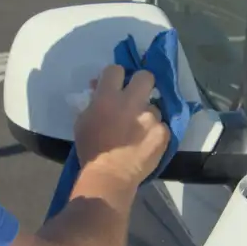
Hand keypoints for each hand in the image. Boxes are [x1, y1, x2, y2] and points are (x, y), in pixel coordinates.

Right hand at [73, 64, 169, 188]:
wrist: (109, 176)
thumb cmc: (91, 149)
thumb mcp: (82, 121)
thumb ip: (93, 101)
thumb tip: (98, 89)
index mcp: (108, 97)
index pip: (116, 69)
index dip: (115, 77)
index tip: (115, 86)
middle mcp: (132, 102)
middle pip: (145, 76)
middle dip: (140, 83)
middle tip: (136, 97)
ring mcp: (151, 117)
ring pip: (154, 106)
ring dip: (147, 115)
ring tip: (139, 132)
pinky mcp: (163, 132)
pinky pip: (161, 126)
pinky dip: (155, 133)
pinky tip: (146, 144)